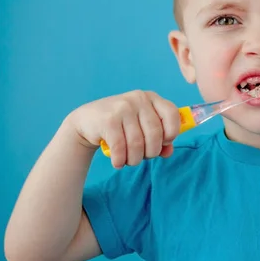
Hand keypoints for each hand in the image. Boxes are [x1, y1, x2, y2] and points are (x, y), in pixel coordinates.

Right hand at [65, 90, 180, 168]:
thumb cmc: (122, 125)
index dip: (172, 133)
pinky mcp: (108, 120)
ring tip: (129, 161)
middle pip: (155, 134)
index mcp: (151, 97)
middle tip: (143, 157)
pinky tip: (118, 163)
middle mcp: (138, 99)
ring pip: (137, 143)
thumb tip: (168, 152)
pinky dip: (120, 160)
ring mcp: (123, 107)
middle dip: (151, 152)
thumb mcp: (142, 126)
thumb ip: (160, 138)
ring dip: (135, 159)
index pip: (172, 113)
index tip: (164, 143)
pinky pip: (120, 147)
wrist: (87, 120)